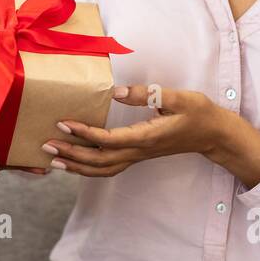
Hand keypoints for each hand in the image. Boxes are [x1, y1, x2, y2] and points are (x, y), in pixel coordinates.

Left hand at [42, 84, 233, 176]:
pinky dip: (89, 168)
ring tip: (53, 160)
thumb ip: (147, 94)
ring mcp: (138, 156)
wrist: (213, 134)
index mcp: (146, 137)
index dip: (84, 133)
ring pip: (102, 169)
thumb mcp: (178, 97)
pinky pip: (109, 167)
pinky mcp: (138, 155)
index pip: (108, 140)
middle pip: (99, 160)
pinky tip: (75, 163)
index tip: (63, 123)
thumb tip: (117, 91)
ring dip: (77, 166)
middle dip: (71, 154)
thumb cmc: (198, 113)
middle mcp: (139, 151)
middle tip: (46, 145)